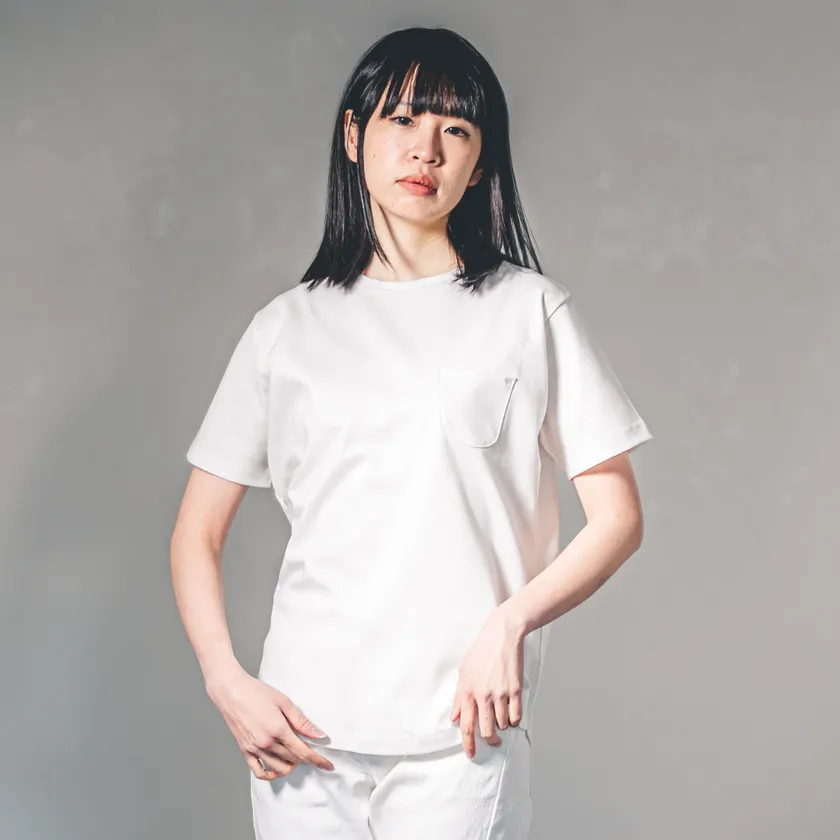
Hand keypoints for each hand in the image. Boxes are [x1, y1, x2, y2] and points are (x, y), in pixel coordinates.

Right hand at [205, 664, 334, 778]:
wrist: (231, 691)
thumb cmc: (257, 692)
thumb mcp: (283, 702)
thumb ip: (301, 721)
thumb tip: (319, 735)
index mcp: (278, 730)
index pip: (303, 752)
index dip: (317, 760)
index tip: (328, 765)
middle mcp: (266, 743)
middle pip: (292, 760)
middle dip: (305, 759)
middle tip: (312, 752)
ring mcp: (254, 748)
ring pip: (278, 768)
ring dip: (291, 766)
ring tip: (296, 756)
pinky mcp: (245, 750)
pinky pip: (259, 771)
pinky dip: (271, 774)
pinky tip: (278, 769)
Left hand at [450, 606, 525, 758]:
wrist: (501, 635)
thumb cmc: (481, 651)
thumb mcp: (464, 671)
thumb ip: (459, 697)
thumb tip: (455, 717)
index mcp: (468, 690)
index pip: (466, 725)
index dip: (468, 744)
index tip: (471, 754)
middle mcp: (483, 694)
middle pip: (486, 731)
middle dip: (490, 740)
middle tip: (493, 740)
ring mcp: (500, 693)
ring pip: (502, 724)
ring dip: (502, 726)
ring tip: (502, 716)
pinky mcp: (515, 690)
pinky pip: (516, 716)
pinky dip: (514, 720)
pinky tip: (512, 714)